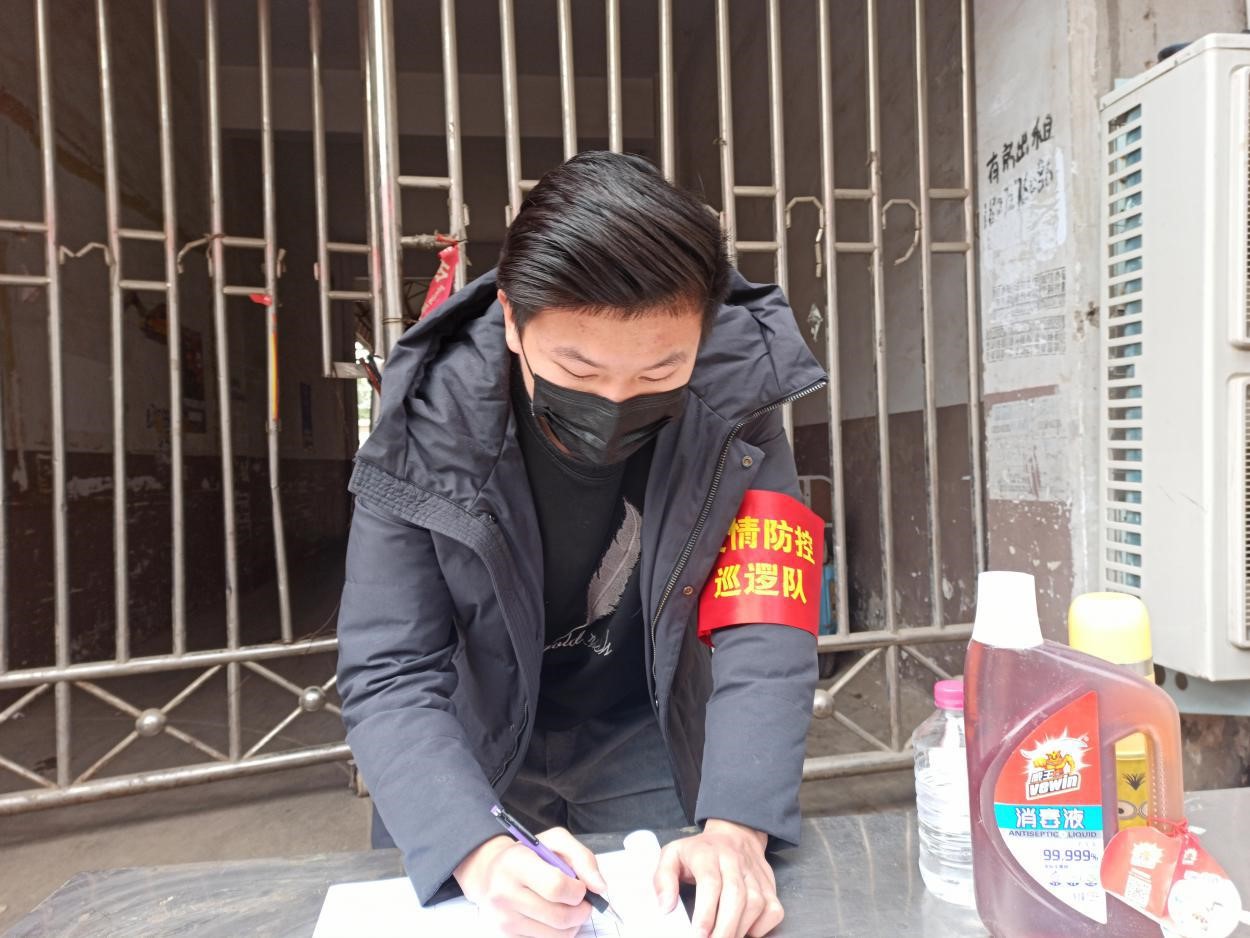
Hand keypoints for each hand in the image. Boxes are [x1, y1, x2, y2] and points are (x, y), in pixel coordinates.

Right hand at [454, 828, 608, 937]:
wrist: (491, 872)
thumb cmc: (529, 854)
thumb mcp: (556, 841)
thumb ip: (583, 858)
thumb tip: (600, 888)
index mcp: (516, 863)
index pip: (556, 887)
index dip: (578, 890)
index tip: (580, 886)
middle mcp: (505, 893)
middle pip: (560, 917)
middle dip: (582, 911)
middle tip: (582, 900)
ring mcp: (505, 918)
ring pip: (557, 935)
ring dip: (573, 923)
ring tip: (568, 906)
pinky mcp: (507, 935)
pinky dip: (559, 932)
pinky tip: (553, 915)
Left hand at [653, 820, 781, 937]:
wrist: (734, 833)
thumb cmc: (700, 851)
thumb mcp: (672, 855)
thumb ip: (663, 879)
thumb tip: (666, 907)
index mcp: (707, 853)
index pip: (710, 883)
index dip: (705, 912)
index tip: (698, 934)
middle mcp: (734, 861)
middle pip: (736, 896)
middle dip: (724, 928)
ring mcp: (754, 874)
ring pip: (756, 904)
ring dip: (740, 929)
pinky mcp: (769, 885)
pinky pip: (773, 910)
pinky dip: (762, 927)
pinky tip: (745, 931)